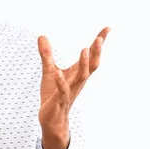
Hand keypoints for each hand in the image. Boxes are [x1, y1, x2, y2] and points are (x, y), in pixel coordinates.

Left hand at [37, 27, 110, 148]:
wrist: (52, 119)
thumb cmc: (53, 95)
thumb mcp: (49, 71)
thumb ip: (47, 54)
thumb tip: (41, 36)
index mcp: (77, 74)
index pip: (91, 56)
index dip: (99, 43)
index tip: (107, 29)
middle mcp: (78, 81)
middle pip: (91, 65)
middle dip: (96, 52)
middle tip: (100, 38)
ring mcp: (70, 91)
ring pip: (81, 77)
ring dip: (83, 64)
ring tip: (85, 49)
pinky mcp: (59, 100)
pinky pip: (62, 91)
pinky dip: (61, 82)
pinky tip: (58, 73)